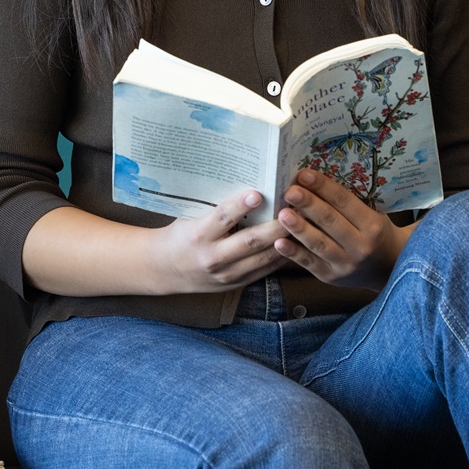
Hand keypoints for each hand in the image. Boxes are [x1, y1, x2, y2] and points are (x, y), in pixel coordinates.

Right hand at [146, 190, 286, 293]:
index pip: (222, 218)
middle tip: (295, 208)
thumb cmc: (180, 235)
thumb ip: (215, 208)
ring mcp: (226, 274)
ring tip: (302, 224)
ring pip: (262, 258)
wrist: (165, 269)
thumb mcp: (189, 218)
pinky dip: (281, 256)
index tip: (258, 193)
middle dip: (276, 225)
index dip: (241, 205)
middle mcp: (213, 257)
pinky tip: (294, 243)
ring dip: (285, 241)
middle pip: (250, 241)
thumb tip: (246, 185)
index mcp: (198, 235)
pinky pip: (264, 270)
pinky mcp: (235, 284)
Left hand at [273, 169, 412, 288]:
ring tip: (283, 214)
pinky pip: (310, 263)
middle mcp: (361, 246)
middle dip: (309, 204)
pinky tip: (279, 243)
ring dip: (299, 228)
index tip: (304, 174)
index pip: (344, 202)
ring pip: (319, 244)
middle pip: (330, 221)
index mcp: (372, 225)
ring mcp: (345, 264)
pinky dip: (293, 253)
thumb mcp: (372, 215)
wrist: (388, 269)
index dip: (324, 187)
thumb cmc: (375, 234)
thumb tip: (312, 180)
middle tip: (290, 191)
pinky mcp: (331, 276)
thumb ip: (347, 202)